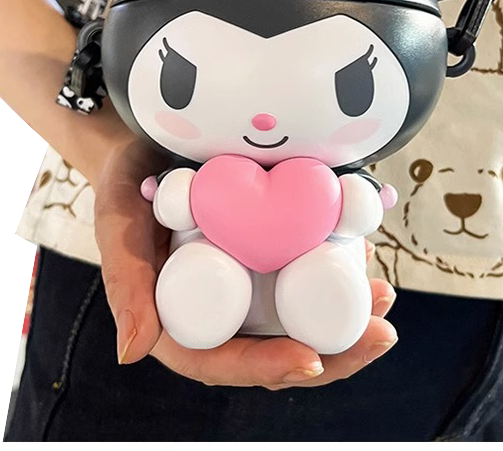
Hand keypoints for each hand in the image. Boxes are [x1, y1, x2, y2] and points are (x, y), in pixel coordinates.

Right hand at [93, 142, 397, 386]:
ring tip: (383, 297)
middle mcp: (222, 304)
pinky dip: (339, 269)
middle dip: (335, 352)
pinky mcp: (269, 244)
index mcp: (183, 318)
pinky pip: (307, 266)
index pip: (225, 360)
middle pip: (278, 345)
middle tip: (379, 336)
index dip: (269, 367)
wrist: (149, 136)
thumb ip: (124, 280)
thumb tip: (132, 353)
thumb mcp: (119, 222)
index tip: (312, 359)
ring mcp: (249, 276)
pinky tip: (366, 256)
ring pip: (301, 312)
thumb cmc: (128, 180)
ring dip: (349, 315)